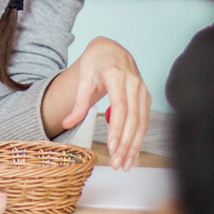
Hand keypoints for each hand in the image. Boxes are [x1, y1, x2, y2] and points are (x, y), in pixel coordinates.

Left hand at [48, 37, 150, 169]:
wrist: (111, 50)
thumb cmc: (96, 62)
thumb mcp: (83, 78)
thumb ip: (78, 102)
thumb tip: (67, 123)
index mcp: (116, 75)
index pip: (119, 106)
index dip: (117, 128)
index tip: (112, 146)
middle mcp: (133, 83)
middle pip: (133, 118)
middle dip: (126, 144)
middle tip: (118, 163)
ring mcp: (142, 90)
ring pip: (142, 122)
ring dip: (135, 145)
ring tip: (125, 164)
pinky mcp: (146, 96)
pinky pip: (145, 120)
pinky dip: (139, 137)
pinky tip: (133, 151)